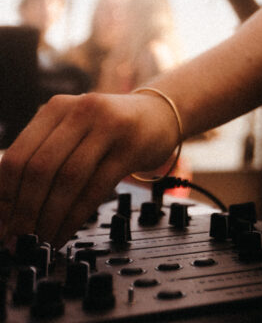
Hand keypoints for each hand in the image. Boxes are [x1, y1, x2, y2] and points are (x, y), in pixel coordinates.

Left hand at [0, 91, 178, 247]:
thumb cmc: (109, 129)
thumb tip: (7, 210)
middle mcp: (81, 110)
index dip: (5, 196)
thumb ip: (42, 158)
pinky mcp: (131, 146)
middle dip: (25, 212)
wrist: (159, 115)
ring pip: (67, 179)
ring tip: (41, 241)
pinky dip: (75, 217)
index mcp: (56, 108)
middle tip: (19, 240)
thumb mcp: (72, 131)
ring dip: (50, 218)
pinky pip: (96, 188)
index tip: (1, 225)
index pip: (18, 155)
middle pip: (40, 168)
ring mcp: (108, 126)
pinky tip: (65, 232)